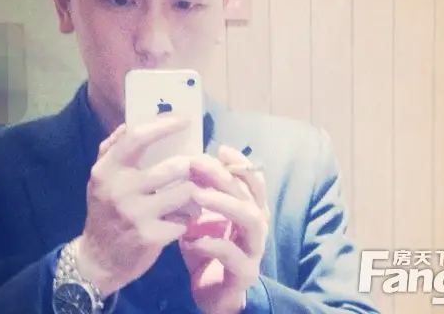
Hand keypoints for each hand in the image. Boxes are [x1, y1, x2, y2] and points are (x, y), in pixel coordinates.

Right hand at [75, 116, 197, 296]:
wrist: (98, 260)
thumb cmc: (105, 210)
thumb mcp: (102, 178)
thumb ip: (114, 147)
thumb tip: (131, 120)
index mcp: (107, 170)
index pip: (136, 138)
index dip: (163, 126)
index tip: (184, 120)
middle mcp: (119, 190)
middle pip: (174, 166)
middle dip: (190, 166)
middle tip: (196, 167)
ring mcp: (135, 215)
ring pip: (186, 192)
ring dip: (193, 192)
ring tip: (190, 193)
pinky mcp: (151, 237)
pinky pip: (185, 218)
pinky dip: (188, 217)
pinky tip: (181, 218)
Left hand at [180, 146, 269, 313]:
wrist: (215, 295)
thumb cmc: (208, 252)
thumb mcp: (203, 219)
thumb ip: (201, 196)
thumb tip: (186, 163)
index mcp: (251, 210)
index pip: (253, 180)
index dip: (241, 163)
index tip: (220, 148)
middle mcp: (258, 226)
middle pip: (249, 195)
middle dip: (224, 176)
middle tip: (198, 164)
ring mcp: (254, 249)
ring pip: (250, 219)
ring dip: (224, 204)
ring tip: (197, 195)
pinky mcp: (245, 273)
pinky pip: (232, 255)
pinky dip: (211, 243)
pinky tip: (189, 238)